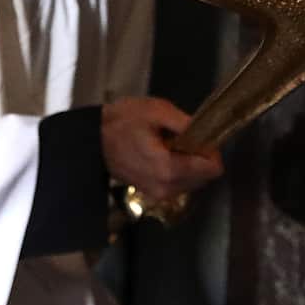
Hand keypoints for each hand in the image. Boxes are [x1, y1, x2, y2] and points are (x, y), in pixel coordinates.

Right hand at [100, 97, 223, 202]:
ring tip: (172, 143)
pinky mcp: (153, 194)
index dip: (212, 150)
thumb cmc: (122, 121)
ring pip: (194, 182)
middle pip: (205, 177)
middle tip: (185, 136)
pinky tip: (166, 152)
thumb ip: (186, 123)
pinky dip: (180, 169)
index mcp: (168, 169)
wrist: (92, 139)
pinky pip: (180, 184)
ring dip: (191, 163)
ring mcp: (159, 194)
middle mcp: (166, 188)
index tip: (201, 135)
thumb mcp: (157, 111)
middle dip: (201, 157)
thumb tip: (209, 133)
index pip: (212, 170)